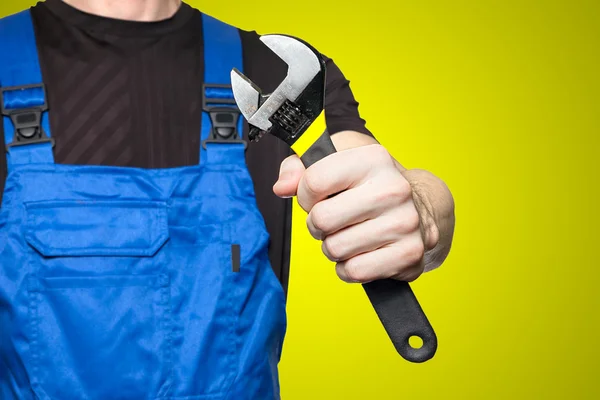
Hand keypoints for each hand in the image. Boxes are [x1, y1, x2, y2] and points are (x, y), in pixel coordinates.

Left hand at [273, 143, 439, 283]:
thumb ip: (299, 169)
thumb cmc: (369, 186)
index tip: (318, 197)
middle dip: (318, 225)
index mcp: (372, 159)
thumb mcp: (335, 164)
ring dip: (334, 247)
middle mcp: (393, 188)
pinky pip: (353, 271)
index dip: (306, 195)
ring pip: (335, 249)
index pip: (313, 182)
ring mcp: (404, 223)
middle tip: (333, 220)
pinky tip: (361, 252)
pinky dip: (349, 268)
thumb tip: (282, 187)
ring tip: (350, 235)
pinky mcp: (409, 254)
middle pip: (321, 219)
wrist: (421, 207)